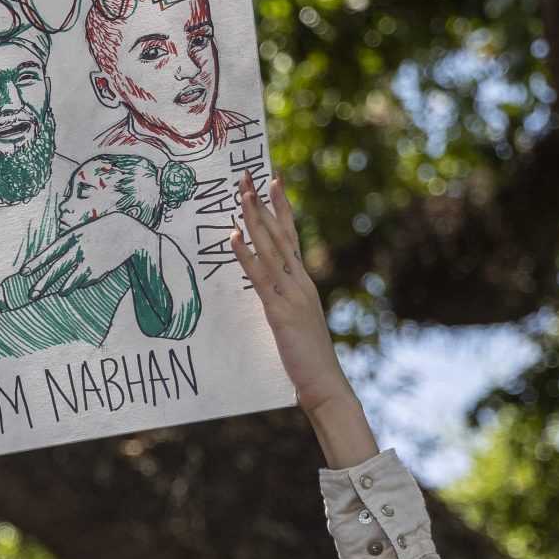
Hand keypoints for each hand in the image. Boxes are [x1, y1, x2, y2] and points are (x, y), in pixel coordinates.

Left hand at [21, 212, 152, 297]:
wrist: (126, 233)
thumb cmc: (97, 233)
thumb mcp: (79, 234)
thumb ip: (65, 249)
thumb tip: (48, 269)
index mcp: (71, 238)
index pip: (49, 252)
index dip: (35, 263)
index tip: (23, 272)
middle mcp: (78, 250)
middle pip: (56, 271)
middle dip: (42, 284)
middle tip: (31, 295)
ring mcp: (88, 263)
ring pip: (69, 283)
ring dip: (63, 289)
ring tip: (61, 291)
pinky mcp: (98, 273)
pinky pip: (84, 283)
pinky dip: (83, 281)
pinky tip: (91, 272)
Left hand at [232, 174, 354, 420]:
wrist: (324, 383)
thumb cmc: (308, 358)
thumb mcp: (296, 321)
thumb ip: (285, 302)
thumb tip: (267, 291)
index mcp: (304, 282)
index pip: (292, 236)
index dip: (282, 207)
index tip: (274, 180)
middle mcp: (300, 281)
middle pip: (280, 234)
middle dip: (263, 203)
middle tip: (249, 175)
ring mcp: (291, 294)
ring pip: (270, 249)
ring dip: (254, 219)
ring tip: (242, 194)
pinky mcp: (280, 311)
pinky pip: (260, 277)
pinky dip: (246, 254)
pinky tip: (233, 236)